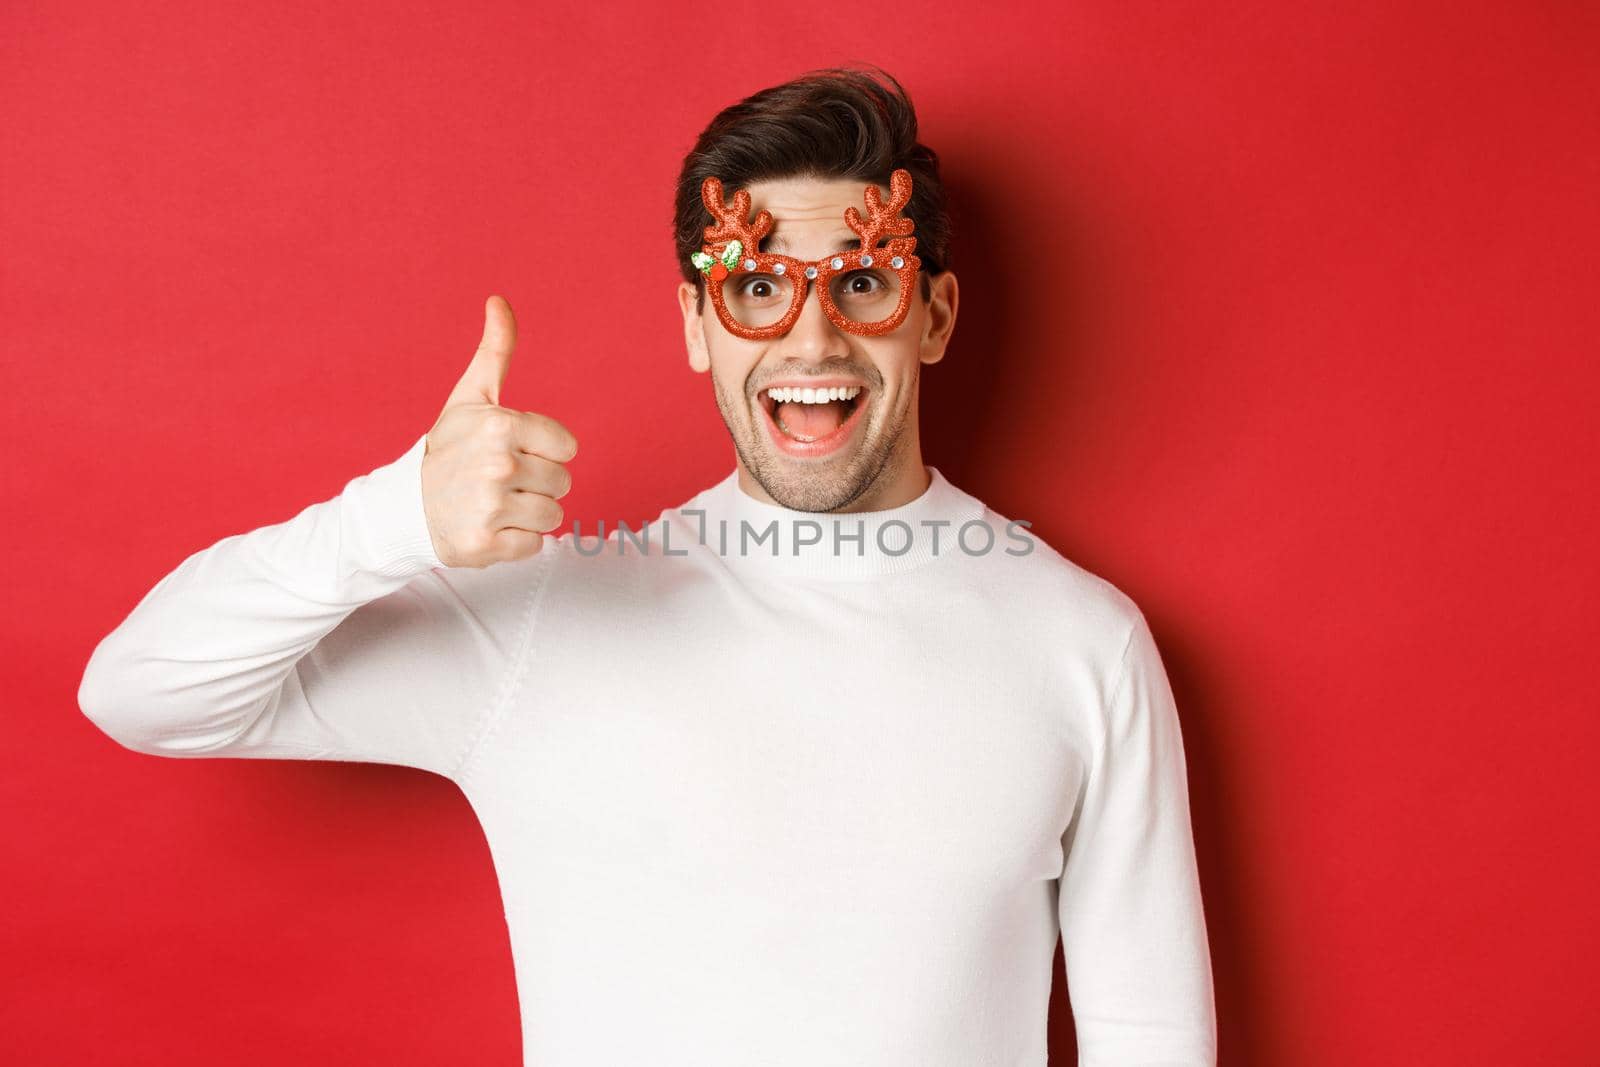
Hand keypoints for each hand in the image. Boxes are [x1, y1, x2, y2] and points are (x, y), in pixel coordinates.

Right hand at [421, 295, 578, 567]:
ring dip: (529, 514)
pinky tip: (490, 527)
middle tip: (499, 480)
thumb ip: (495, 351)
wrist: (404, 506)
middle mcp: (497, 465)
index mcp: (500, 425)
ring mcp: (490, 508)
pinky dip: (516, 542)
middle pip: (563, 483)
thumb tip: (498, 300)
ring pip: (553, 516)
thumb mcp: (471, 397)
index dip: (545, 451)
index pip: (567, 448)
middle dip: (537, 483)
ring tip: (495, 504)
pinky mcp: (485, 546)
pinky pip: (534, 545)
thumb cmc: (449, 448)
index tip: (514, 451)